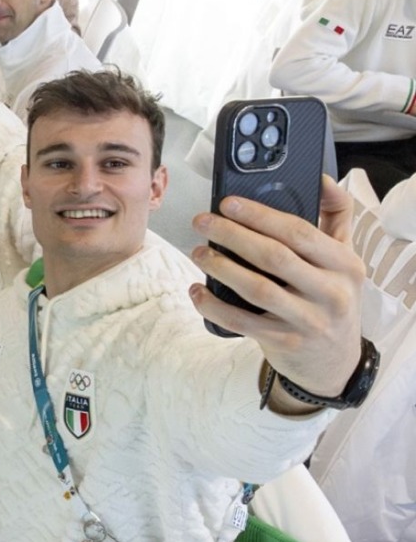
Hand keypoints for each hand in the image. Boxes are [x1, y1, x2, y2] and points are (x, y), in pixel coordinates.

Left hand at [189, 176, 364, 404]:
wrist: (336, 363)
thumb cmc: (332, 297)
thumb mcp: (344, 258)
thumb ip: (336, 216)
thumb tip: (322, 178)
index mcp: (345, 265)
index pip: (299, 232)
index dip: (260, 215)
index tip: (228, 203)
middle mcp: (331, 293)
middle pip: (274, 257)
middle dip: (232, 234)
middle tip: (202, 221)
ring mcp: (308, 321)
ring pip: (256, 289)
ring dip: (220, 267)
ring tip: (199, 252)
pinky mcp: (284, 342)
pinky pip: (241, 322)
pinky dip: (213, 305)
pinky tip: (197, 290)